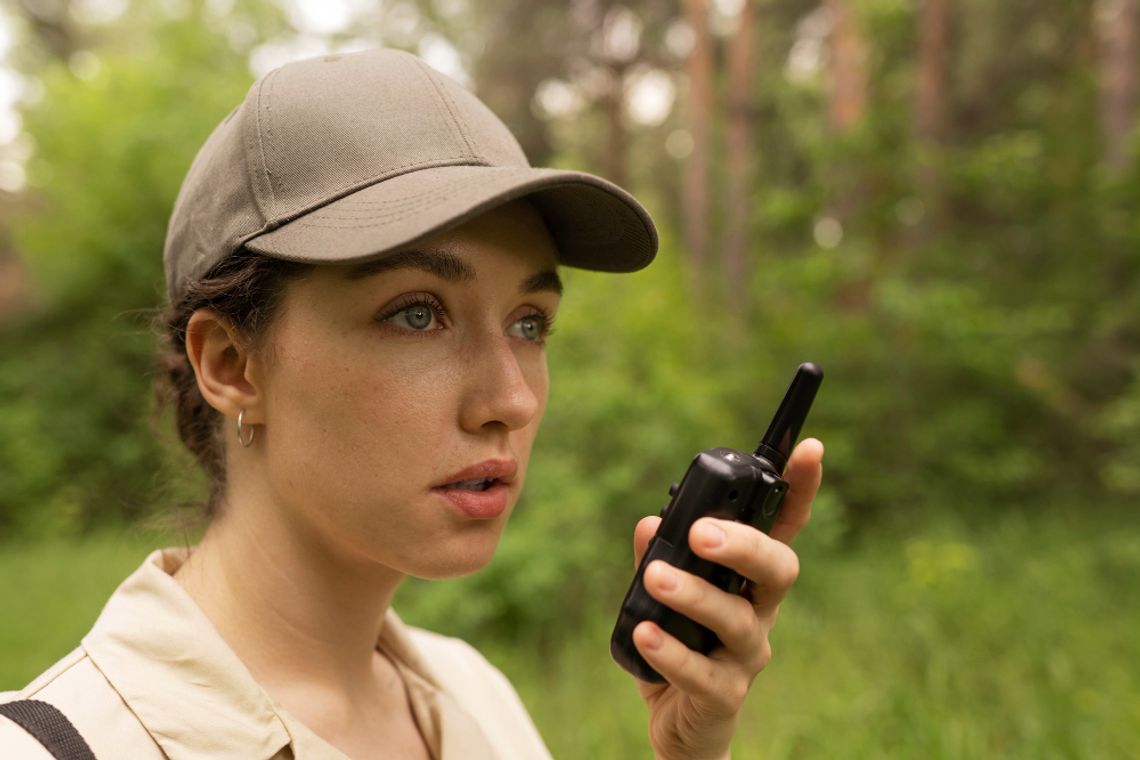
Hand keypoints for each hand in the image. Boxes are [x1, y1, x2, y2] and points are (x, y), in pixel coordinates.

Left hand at [630, 438, 823, 759]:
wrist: (680, 725)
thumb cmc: (680, 645)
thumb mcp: (663, 595)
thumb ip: (656, 557)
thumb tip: (648, 524)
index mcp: (748, 579)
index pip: (783, 528)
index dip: (801, 489)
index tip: (811, 448)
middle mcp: (759, 612)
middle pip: (778, 570)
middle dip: (745, 545)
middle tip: (702, 533)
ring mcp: (746, 656)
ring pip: (738, 620)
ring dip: (695, 595)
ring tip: (657, 577)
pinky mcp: (723, 695)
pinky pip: (704, 674)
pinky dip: (673, 653)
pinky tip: (646, 633)